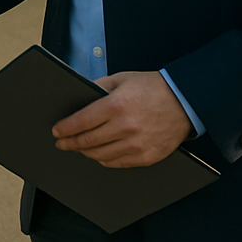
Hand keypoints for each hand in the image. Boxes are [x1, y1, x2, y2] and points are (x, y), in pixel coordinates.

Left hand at [51, 70, 193, 167]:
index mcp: (116, 105)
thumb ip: (98, 86)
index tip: (57, 131)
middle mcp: (125, 127)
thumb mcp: (121, 78)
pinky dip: (104, 160)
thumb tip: (80, 96)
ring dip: (85, 152)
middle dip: (70, 143)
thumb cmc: (152, 87)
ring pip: (101, 155)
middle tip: (61, 143)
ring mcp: (137, 145)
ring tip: (78, 148)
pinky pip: (118, 163)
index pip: (82, 121)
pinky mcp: (147, 157)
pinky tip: (98, 154)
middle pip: (89, 141)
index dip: (66, 128)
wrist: (184, 102)